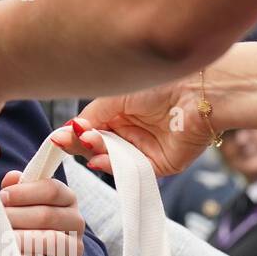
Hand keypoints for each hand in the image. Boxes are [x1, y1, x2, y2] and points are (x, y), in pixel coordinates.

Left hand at [0, 170, 84, 255]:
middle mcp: (76, 221)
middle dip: (16, 217)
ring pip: (51, 240)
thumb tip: (12, 178)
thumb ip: (17, 189)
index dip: (25, 192)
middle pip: (47, 215)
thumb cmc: (29, 227)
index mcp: (67, 199)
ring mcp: (76, 248)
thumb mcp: (24, 204)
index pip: (52, 189)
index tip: (2, 196)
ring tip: (1, 239)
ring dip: (21, 239)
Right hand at [49, 75, 210, 177]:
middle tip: (69, 141)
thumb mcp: (114, 97)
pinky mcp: (159, 164)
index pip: (89, 129)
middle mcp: (130, 132)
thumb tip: (67, 130)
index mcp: (119, 114)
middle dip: (81, 144)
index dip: (73, 134)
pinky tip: (100, 159)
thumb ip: (90, 116)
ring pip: (110, 160)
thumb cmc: (159, 84)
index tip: (58, 138)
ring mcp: (144, 149)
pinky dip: (114, 167)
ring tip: (89, 142)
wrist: (198, 92)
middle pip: (97, 147)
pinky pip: (131, 171)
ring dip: (96, 153)